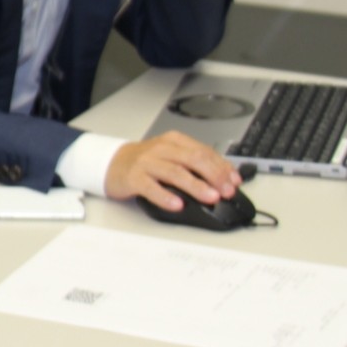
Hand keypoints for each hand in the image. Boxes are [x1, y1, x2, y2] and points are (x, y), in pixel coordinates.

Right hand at [105, 132, 241, 213]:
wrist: (111, 163)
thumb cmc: (145, 162)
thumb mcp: (171, 156)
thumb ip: (194, 165)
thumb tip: (224, 179)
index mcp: (174, 141)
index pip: (204, 151)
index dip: (222, 167)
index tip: (235, 181)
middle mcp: (161, 149)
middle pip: (193, 159)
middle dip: (214, 176)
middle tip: (226, 191)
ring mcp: (146, 162)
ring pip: (175, 172)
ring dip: (196, 185)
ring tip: (210, 197)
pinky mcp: (133, 178)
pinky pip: (151, 187)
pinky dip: (166, 196)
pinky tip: (177, 204)